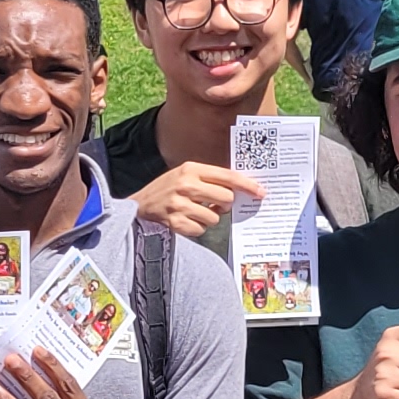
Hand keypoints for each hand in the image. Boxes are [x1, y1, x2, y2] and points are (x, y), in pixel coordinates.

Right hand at [129, 161, 266, 239]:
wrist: (137, 208)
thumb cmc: (166, 191)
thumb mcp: (184, 176)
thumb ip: (209, 180)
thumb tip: (238, 191)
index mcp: (190, 169)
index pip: (227, 176)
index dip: (247, 185)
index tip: (260, 192)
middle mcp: (186, 184)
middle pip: (226, 198)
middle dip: (225, 205)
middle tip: (215, 205)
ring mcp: (180, 204)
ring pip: (214, 217)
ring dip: (208, 218)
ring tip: (193, 212)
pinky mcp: (175, 222)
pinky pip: (201, 229)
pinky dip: (196, 228)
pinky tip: (184, 221)